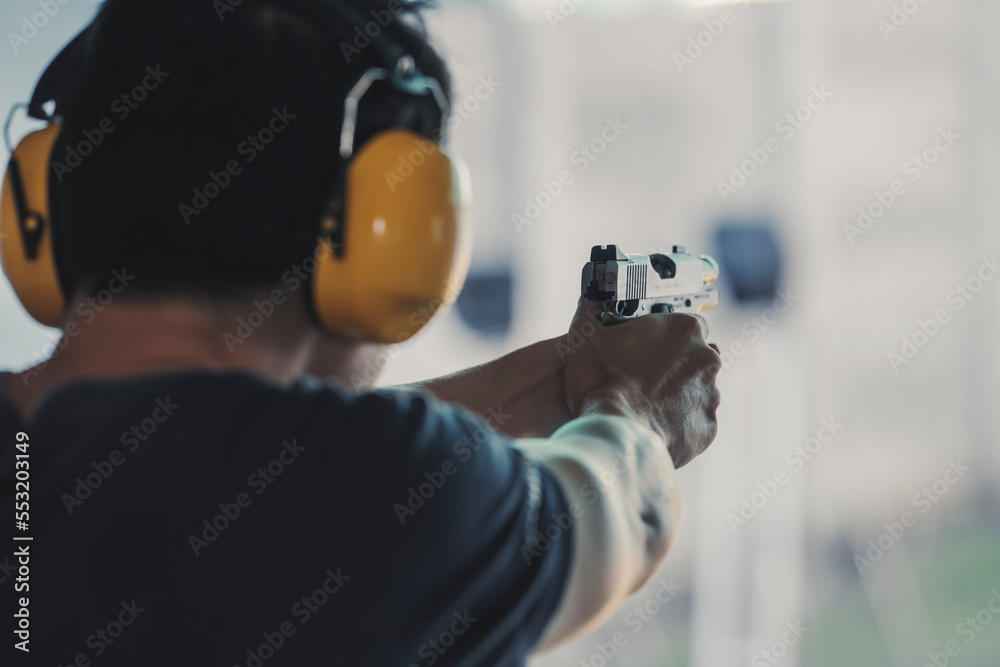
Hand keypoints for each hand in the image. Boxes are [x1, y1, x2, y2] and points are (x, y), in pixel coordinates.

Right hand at [562, 302, 721, 467]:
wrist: (613, 431)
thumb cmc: (601, 383)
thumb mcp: (588, 337)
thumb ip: (594, 316)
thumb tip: (586, 308)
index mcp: (684, 330)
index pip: (689, 325)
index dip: (669, 338)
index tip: (653, 348)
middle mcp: (706, 360)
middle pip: (697, 359)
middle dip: (676, 368)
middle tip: (647, 379)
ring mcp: (709, 395)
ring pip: (698, 392)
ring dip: (679, 397)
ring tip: (648, 406)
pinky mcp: (706, 427)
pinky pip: (695, 423)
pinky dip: (679, 425)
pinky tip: (655, 425)